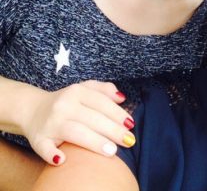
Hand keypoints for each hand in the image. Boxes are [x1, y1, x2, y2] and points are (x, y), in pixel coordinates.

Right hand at [20, 80, 135, 165]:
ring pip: (74, 132)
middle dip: (112, 130)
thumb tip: (122, 98)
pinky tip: (63, 160)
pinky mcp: (38, 139)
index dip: (117, 113)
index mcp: (76, 92)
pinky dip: (52, 154)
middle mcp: (63, 105)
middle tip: (129, 140)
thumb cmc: (67, 101)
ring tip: (112, 151)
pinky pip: (44, 148)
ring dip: (94, 142)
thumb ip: (103, 90)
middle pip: (91, 118)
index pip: (100, 102)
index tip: (131, 124)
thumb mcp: (84, 88)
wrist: (33, 109)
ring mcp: (50, 123)